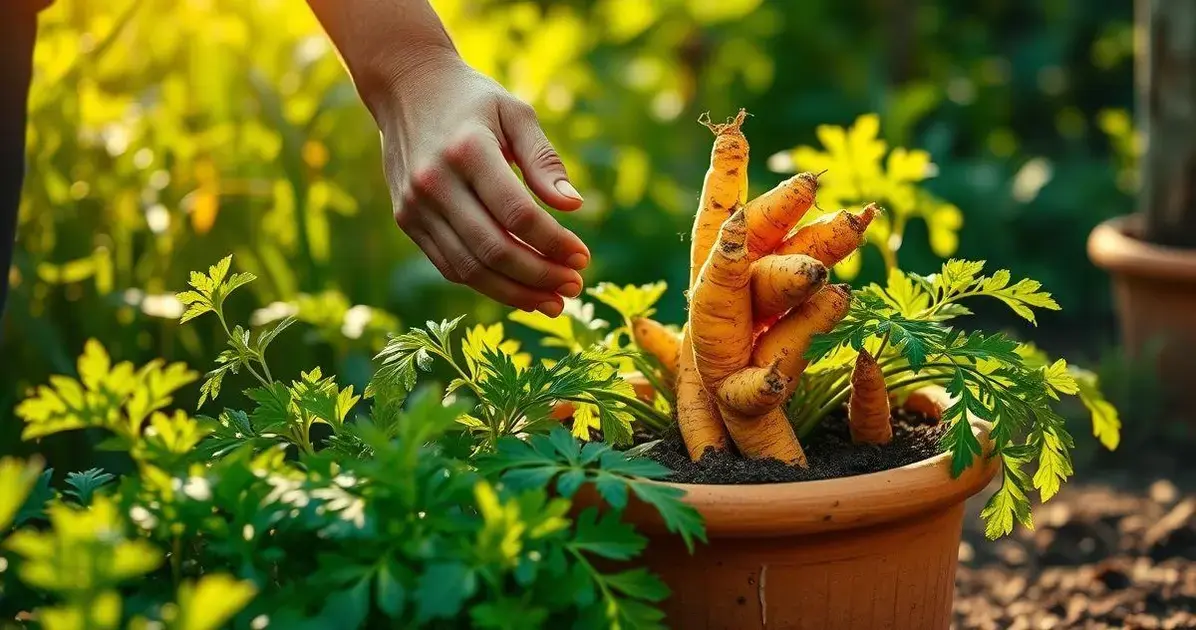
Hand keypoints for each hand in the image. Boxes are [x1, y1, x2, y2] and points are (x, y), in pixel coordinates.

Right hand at [375, 57, 587, 316]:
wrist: (406, 88)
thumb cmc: (474, 101)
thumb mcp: (516, 114)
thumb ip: (544, 160)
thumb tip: (574, 207)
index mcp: (467, 150)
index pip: (517, 214)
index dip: (553, 243)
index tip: (583, 257)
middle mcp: (435, 182)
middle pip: (493, 249)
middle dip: (539, 276)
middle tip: (574, 287)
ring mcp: (415, 205)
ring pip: (469, 268)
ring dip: (515, 292)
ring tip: (552, 301)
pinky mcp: (406, 220)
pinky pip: (449, 266)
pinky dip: (487, 284)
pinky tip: (519, 290)